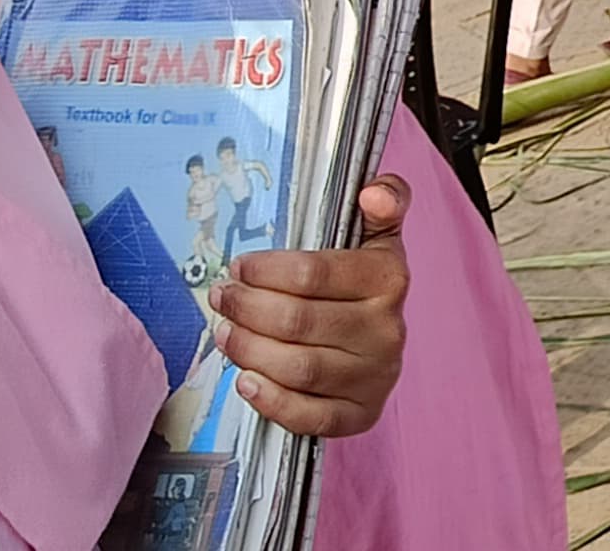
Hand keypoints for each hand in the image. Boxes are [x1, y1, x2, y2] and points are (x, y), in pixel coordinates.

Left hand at [212, 175, 410, 437]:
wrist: (381, 348)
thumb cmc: (362, 288)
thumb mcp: (376, 239)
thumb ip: (383, 202)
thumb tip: (373, 191)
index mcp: (388, 279)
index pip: (313, 273)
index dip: (265, 271)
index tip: (239, 268)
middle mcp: (386, 330)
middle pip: (298, 322)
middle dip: (247, 309)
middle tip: (221, 299)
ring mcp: (375, 377)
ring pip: (299, 368)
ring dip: (249, 351)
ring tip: (224, 334)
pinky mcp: (360, 415)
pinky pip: (311, 417)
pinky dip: (272, 401)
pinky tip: (246, 382)